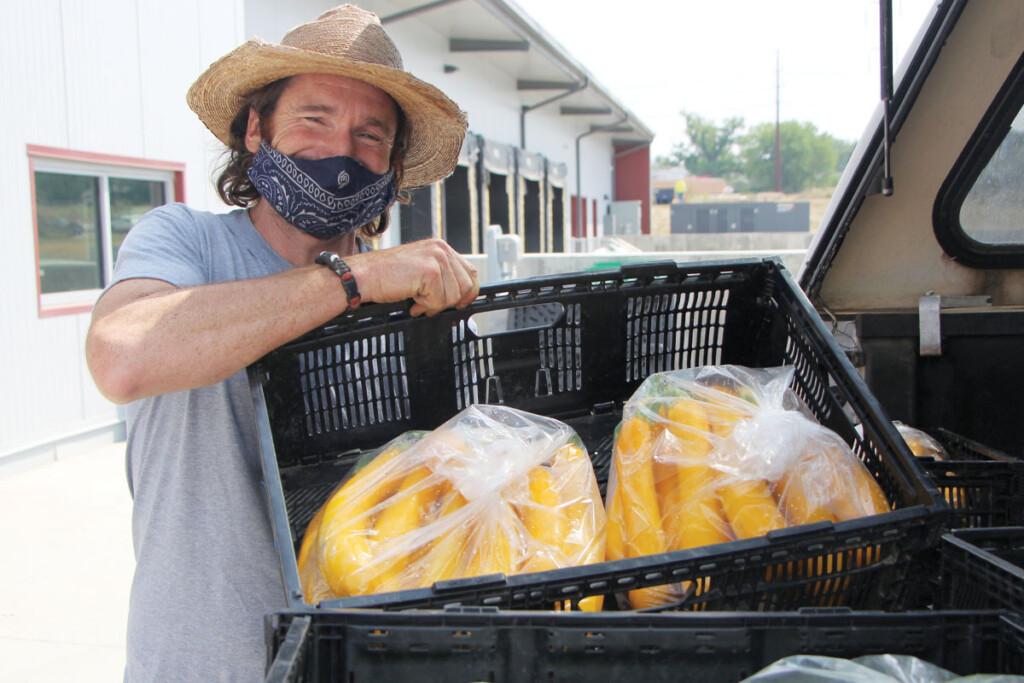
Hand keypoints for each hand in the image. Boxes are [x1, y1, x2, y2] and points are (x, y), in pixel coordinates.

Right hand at [350, 239, 478, 315]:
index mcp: (441, 247)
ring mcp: (437, 259)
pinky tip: (412, 299)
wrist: (366, 276)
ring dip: (434, 305)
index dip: (469, 292)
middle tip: (427, 304)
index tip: (461, 304)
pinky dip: (425, 306)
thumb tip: (461, 297)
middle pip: (465, 286)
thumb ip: (441, 277)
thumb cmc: (388, 276)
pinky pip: (439, 300)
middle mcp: (441, 249)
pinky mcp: (430, 271)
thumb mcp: (421, 270)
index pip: (470, 272)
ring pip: (453, 296)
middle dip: (448, 302)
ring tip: (416, 300)